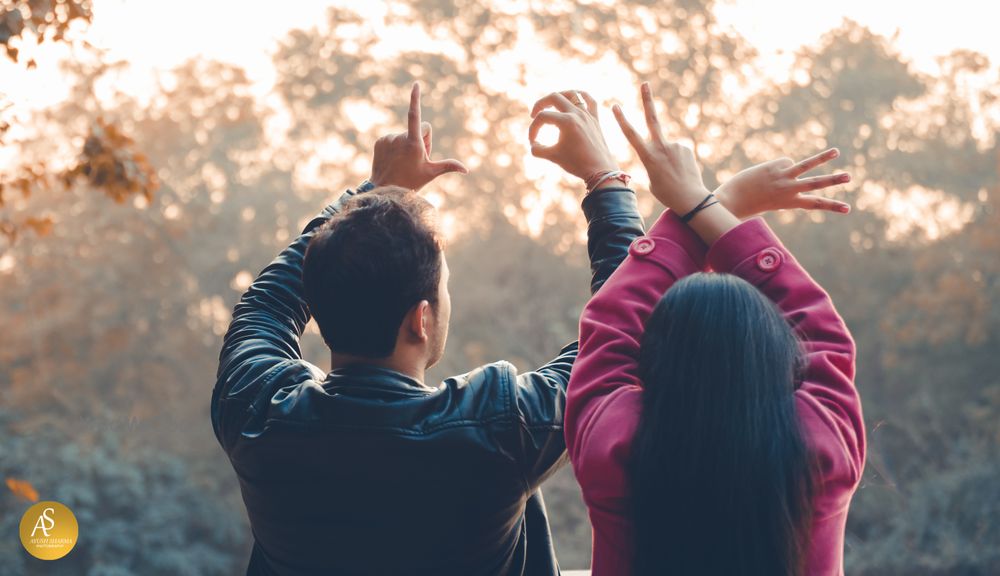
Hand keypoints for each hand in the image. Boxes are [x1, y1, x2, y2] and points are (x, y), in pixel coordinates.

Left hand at [369, 82, 467, 190]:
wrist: (384, 189)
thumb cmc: (410, 182)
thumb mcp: (431, 173)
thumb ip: (448, 166)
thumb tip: (466, 169)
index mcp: (413, 143)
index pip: (415, 115)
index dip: (415, 99)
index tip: (416, 84)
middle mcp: (399, 138)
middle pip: (418, 130)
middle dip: (420, 140)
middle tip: (416, 159)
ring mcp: (388, 139)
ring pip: (404, 135)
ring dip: (407, 145)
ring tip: (403, 161)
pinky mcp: (379, 141)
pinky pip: (392, 139)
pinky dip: (395, 147)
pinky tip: (394, 159)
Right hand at [528, 90, 618, 181]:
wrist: (600, 171)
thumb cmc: (577, 164)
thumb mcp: (553, 156)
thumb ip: (537, 149)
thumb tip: (533, 144)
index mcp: (566, 121)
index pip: (542, 117)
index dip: (533, 129)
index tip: (533, 142)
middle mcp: (577, 114)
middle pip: (554, 97)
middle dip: (540, 104)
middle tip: (534, 115)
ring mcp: (588, 115)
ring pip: (572, 94)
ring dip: (559, 96)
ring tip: (551, 104)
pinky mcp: (595, 119)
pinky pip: (590, 100)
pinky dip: (581, 96)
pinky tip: (573, 100)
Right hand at [611, 83, 710, 212]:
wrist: (689, 198)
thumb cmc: (666, 193)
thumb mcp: (652, 177)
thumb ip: (654, 158)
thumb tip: (665, 147)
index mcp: (647, 157)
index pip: (631, 135)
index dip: (622, 120)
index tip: (615, 105)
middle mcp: (660, 147)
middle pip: (652, 119)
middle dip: (647, 100)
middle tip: (645, 83)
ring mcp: (674, 146)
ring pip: (667, 147)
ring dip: (669, 159)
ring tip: (675, 174)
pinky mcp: (685, 147)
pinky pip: (677, 151)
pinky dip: (678, 160)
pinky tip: (682, 171)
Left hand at [715, 149, 851, 219]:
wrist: (732, 200)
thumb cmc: (750, 204)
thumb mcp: (772, 201)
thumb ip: (786, 187)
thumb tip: (793, 166)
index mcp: (790, 203)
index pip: (815, 204)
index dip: (832, 206)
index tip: (848, 208)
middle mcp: (789, 190)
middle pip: (816, 184)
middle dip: (834, 180)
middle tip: (849, 177)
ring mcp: (783, 177)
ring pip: (807, 165)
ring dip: (823, 158)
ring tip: (836, 151)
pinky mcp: (776, 166)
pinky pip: (785, 162)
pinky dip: (780, 166)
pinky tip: (767, 173)